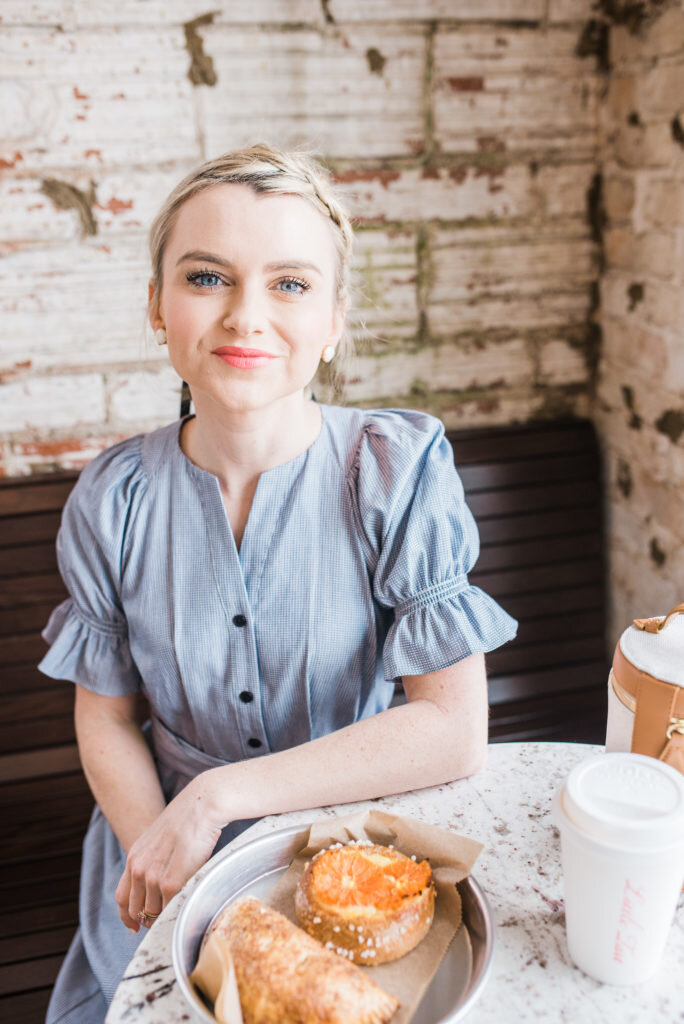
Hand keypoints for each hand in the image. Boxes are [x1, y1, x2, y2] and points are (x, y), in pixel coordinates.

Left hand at [115, 770, 224, 931]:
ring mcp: (153, 877)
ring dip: (164, 917)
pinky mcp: (171, 882)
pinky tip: (186, 908)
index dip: (127, 916)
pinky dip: (177, 913)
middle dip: (147, 920)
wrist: (201, 806)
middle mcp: (138, 869)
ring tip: (179, 911)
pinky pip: (170, 909)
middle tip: (162, 923)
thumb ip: (153, 861)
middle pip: (136, 910)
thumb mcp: (160, 840)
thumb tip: (159, 886)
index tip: (134, 927)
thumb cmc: (188, 820)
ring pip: (154, 913)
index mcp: (134, 857)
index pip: (121, 898)